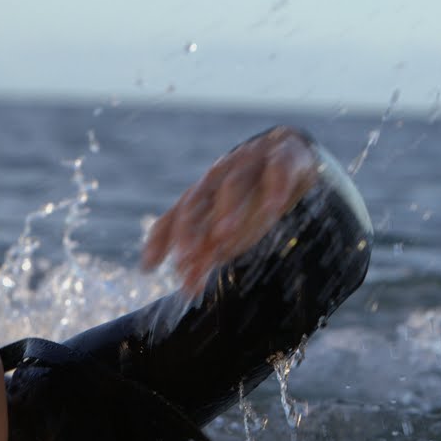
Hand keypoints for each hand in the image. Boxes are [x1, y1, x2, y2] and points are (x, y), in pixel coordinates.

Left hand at [140, 126, 319, 293]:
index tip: (148, 268)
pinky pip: (277, 170)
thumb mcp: (228, 226)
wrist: (292, 152)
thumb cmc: (254, 197)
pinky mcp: (283, 157)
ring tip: (224, 236)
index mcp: (204, 193)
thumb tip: (187, 288)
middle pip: (198, 200)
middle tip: (185, 258)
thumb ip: (208, 252)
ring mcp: (250, 164)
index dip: (161, 240)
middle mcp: (220, 176)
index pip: (176, 216)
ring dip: (228, 208)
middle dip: (189, 229)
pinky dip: (275, 187)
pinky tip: (274, 208)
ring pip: (234, 184)